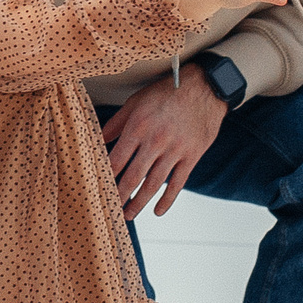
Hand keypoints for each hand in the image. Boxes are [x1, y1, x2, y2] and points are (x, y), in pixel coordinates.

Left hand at [101, 71, 227, 218]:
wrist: (205, 88)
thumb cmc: (167, 93)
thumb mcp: (137, 101)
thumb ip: (117, 123)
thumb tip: (99, 140)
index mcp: (139, 127)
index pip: (117, 159)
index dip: (106, 176)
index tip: (98, 188)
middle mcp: (156, 141)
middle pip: (133, 176)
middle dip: (119, 195)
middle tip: (110, 209)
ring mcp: (175, 150)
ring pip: (153, 184)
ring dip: (139, 202)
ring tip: (128, 214)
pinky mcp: (191, 156)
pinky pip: (178, 183)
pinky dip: (167, 200)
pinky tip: (157, 211)